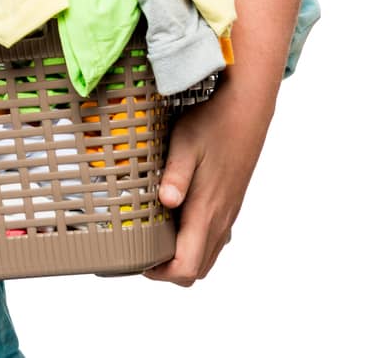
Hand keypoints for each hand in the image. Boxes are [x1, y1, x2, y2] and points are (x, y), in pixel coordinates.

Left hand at [140, 87, 268, 285]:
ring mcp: (228, 213)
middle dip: (169, 271)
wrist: (245, 111)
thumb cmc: (212, 125)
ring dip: (183, 258)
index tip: (138, 261)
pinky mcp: (230, 204)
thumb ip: (175, 175)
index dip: (162, 273)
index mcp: (207, 210)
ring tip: (154, 240)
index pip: (188, 266)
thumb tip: (166, 202)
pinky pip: (214, 239)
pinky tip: (176, 222)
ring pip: (208, 256)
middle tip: (141, 252)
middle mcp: (221, 219)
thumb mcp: (185, 144)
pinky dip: (194, 244)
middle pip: (198, 269)